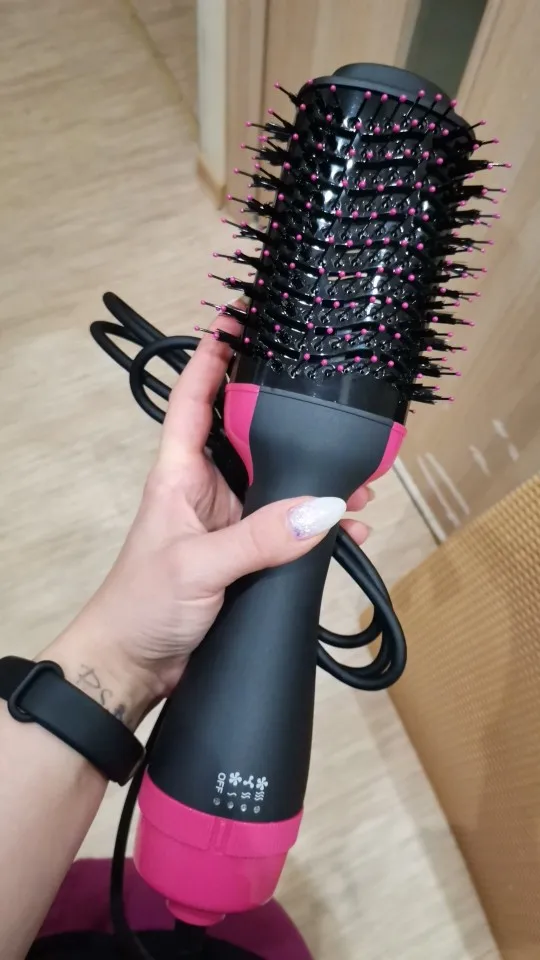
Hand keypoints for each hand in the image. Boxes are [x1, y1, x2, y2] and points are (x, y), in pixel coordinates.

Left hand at [45, 314, 372, 726]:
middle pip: (250, 435)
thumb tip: (325, 509)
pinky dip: (320, 527)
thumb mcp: (200, 565)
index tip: (240, 318)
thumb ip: (262, 539)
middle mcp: (207, 487)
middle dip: (289, 420)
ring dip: (315, 479)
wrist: (135, 666)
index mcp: (180, 473)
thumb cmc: (142, 604)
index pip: (193, 399)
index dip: (213, 356)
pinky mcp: (247, 554)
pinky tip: (351, 529)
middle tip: (332, 403)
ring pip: (279, 482)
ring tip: (360, 478)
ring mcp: (230, 521)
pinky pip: (291, 529)